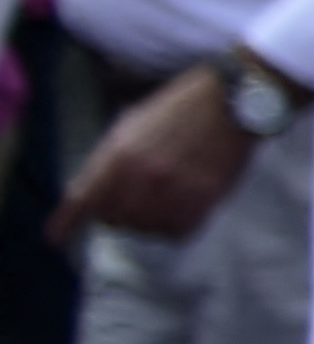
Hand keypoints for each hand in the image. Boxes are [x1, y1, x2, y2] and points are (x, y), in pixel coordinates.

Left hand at [52, 65, 254, 241]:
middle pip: (114, 219)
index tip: (55, 239)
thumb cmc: (175, 110)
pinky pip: (176, 232)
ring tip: (159, 201)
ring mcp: (175, 191)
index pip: (84, 199)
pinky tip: (178, 207)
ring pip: (145, 228)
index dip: (66, 223)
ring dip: (146, 221)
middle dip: (116, 213)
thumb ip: (106, 161)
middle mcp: (144, 177)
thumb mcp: (129, 127)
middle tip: (130, 201)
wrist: (228, 104)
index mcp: (119, 154)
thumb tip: (86, 195)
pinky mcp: (204, 200)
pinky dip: (172, 226)